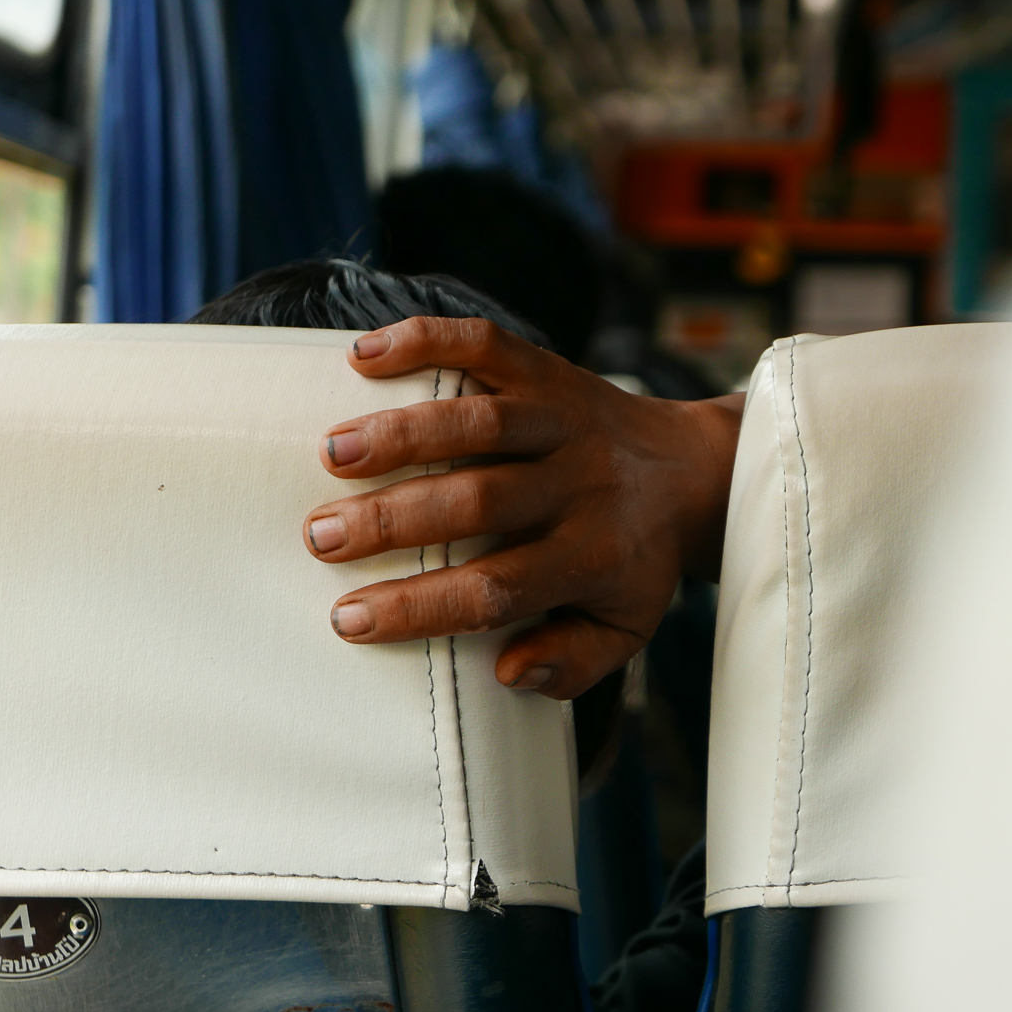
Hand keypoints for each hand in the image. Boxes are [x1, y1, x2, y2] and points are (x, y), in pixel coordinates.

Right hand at [301, 316, 742, 699]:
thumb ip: (571, 662)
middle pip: (479, 502)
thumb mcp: (623, 628)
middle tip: (319, 537)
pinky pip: (487, 345)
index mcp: (593, 556)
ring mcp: (563, 419)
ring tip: (332, 454)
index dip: (419, 606)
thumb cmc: (634, 561)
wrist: (692, 470)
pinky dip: (426, 341)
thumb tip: (508, 671)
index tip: (349, 620)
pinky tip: (364, 356)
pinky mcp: (548, 370)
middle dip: (392, 520)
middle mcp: (580, 483)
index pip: (497, 589)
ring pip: (480, 421)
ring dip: (401, 433)